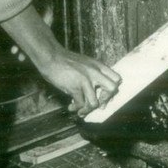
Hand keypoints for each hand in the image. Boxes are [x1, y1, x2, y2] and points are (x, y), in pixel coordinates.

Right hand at [0, 4, 120, 116]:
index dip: (112, 90)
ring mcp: (85, 80)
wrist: (51, 57)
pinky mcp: (74, 87)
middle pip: (112, 89)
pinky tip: (71, 107)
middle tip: (97, 103)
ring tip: (81, 110)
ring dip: (87, 109)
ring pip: (94, 102)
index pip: (117, 79)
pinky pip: (79, 104)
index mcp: (99, 66)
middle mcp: (95, 72)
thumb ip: (93, 73)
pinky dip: (75, 108)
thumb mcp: (85, 63)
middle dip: (105, 99)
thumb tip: (96, 90)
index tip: (103, 96)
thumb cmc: (66, 61)